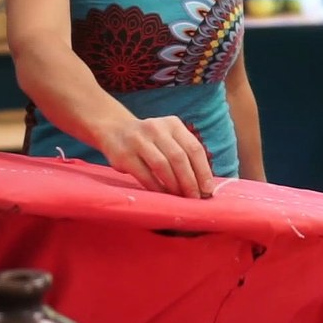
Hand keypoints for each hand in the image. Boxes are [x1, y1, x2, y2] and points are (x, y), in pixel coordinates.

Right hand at [99, 116, 214, 197]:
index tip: (208, 189)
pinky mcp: (124, 155)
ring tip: (181, 198)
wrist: (114, 129)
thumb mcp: (168, 137)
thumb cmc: (149, 140)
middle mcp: (156, 129)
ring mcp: (139, 140)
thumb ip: (184, 153)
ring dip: (174, 186)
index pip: (194, 148)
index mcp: (173, 124)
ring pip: (162, 166)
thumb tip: (204, 184)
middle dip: (190, 181)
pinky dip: (156, 188)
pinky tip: (164, 196)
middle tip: (195, 197)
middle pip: (179, 158)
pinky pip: (144, 175)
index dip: (203, 171)